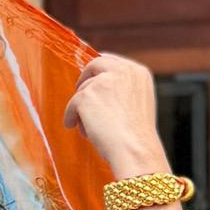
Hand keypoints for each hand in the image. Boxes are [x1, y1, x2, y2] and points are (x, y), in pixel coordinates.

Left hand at [64, 52, 166, 181]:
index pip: (112, 60)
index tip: (91, 75)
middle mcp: (122, 71)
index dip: (99, 68)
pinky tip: (76, 128)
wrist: (135, 149)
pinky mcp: (86, 95)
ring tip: (91, 129)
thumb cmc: (137, 135)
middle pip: (94, 65)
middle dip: (84, 78)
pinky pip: (72, 105)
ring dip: (82, 109)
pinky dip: (71, 117)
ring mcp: (103, 81)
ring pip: (83, 90)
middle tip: (80, 93)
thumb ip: (122, 90)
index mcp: (138, 72)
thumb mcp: (138, 103)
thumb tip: (98, 88)